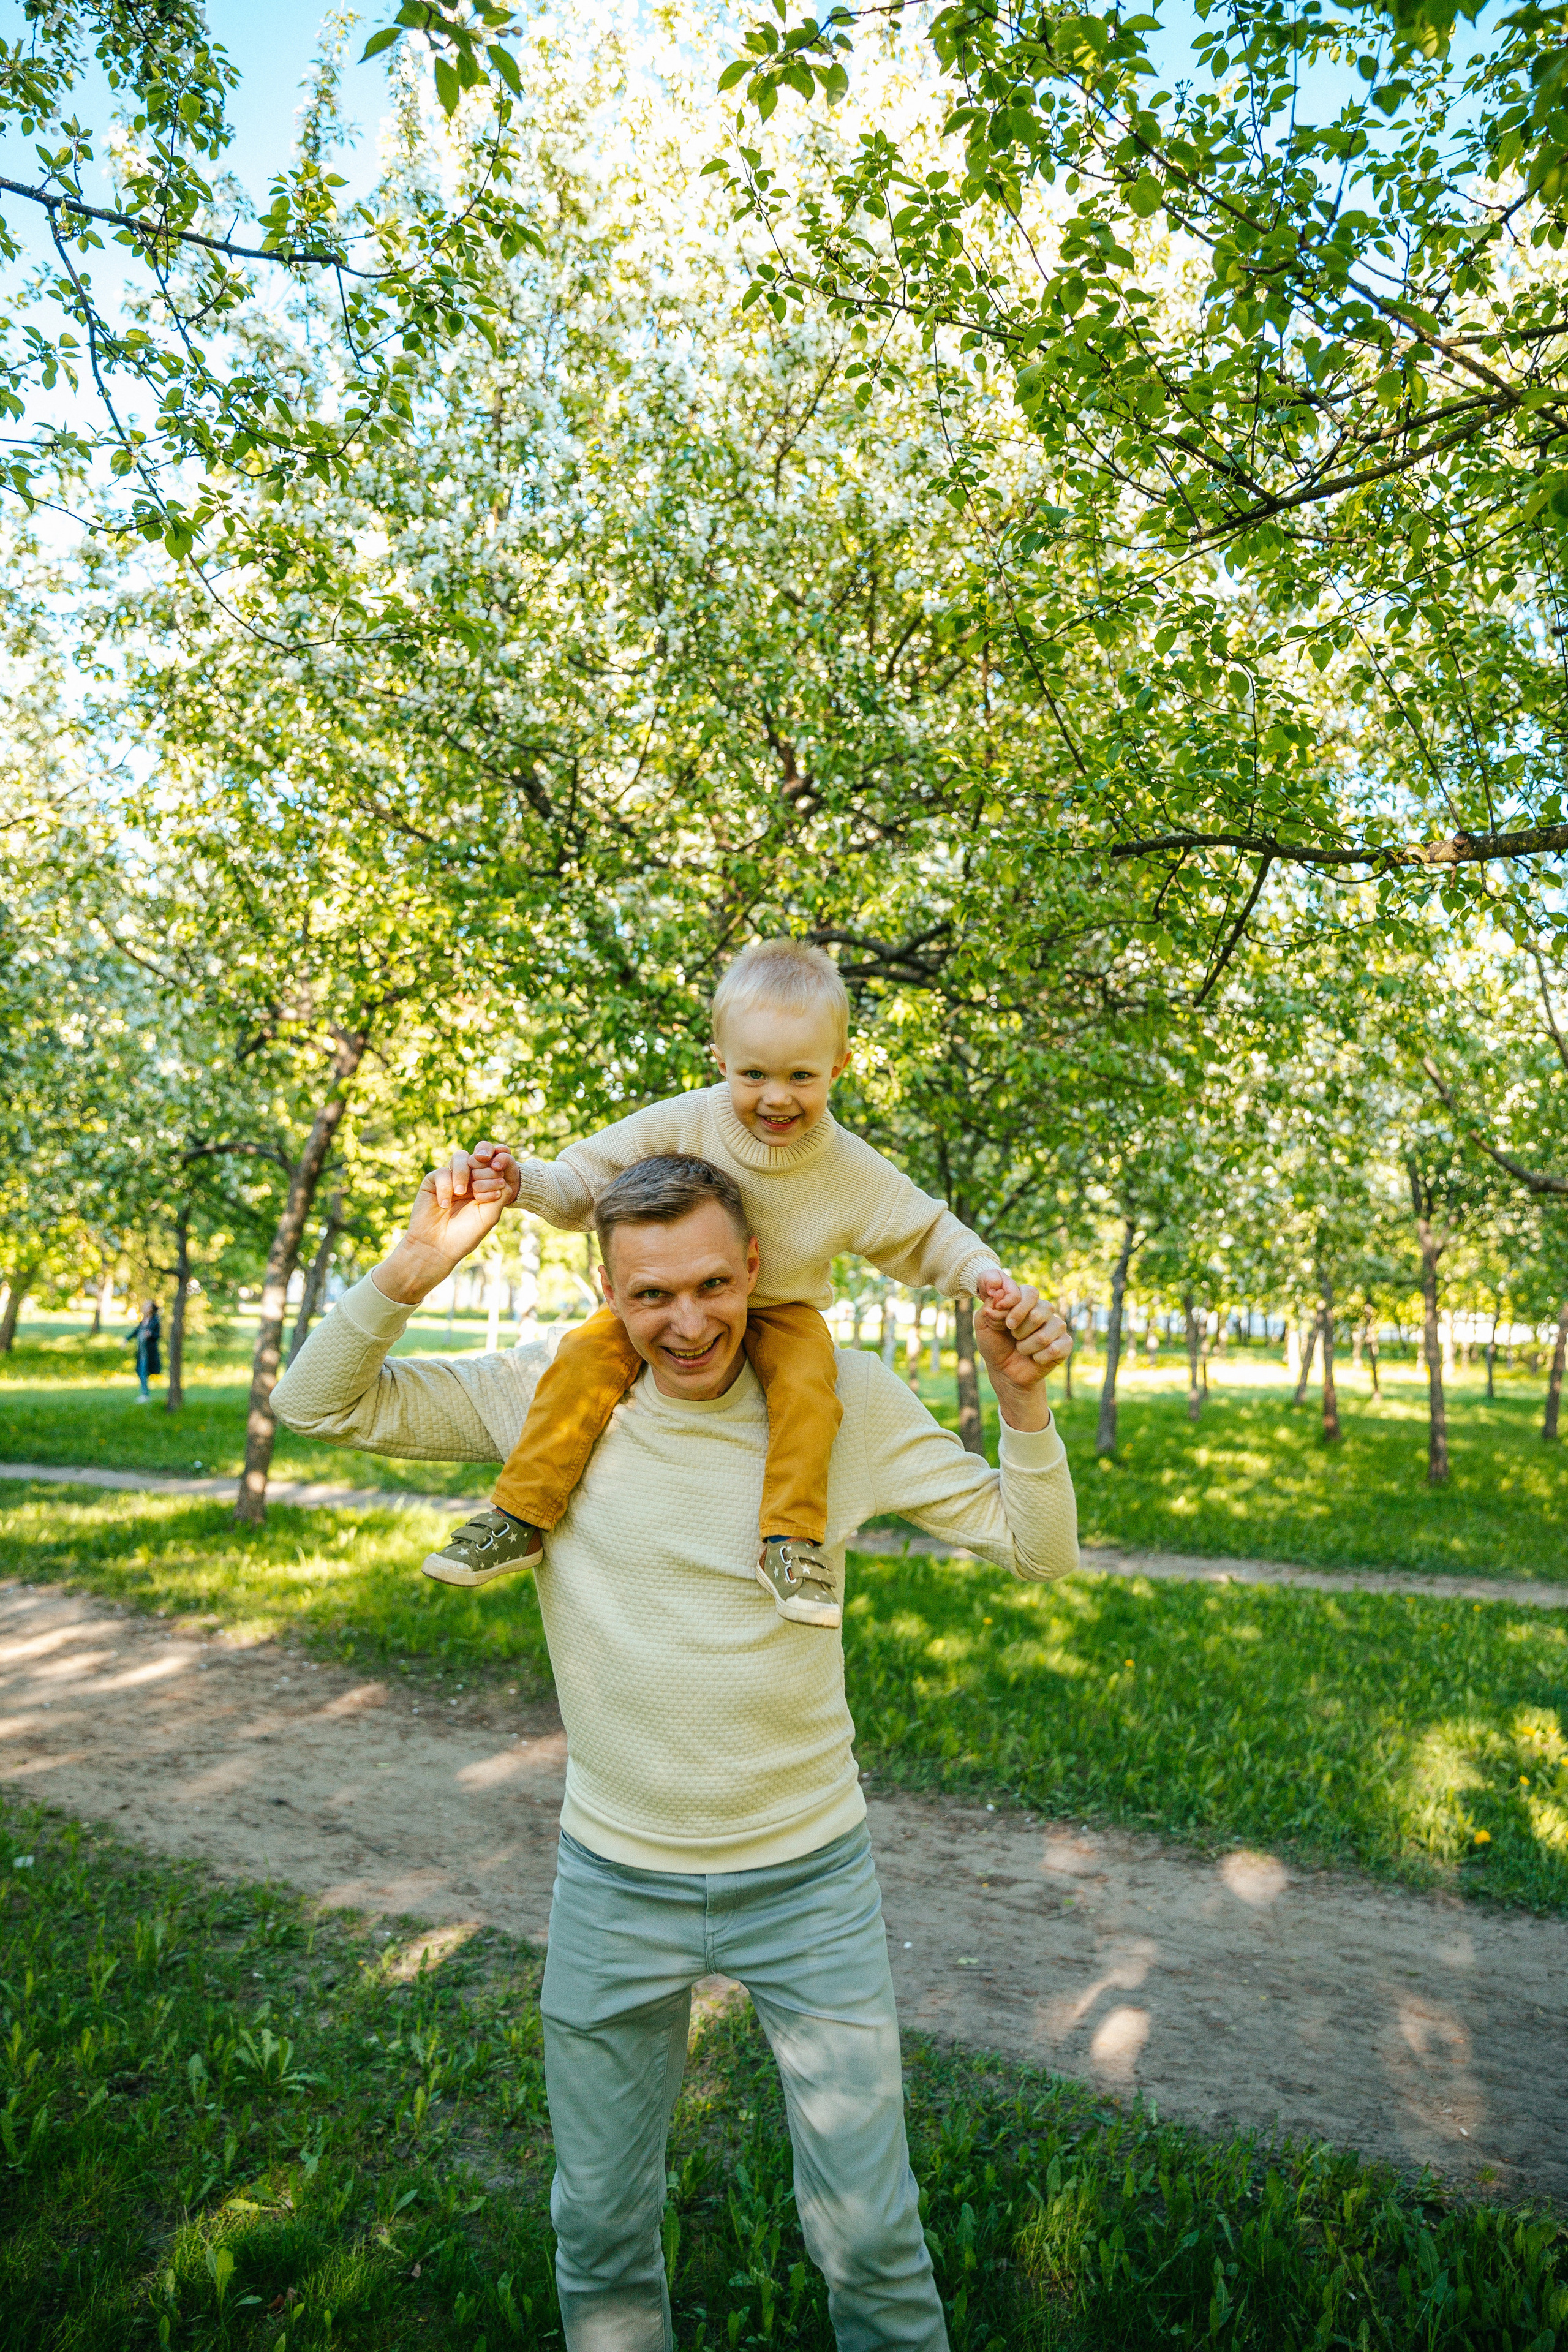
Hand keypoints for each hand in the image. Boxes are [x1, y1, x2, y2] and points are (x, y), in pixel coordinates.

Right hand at [374, 1141, 521, 1305]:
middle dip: (483, 1170)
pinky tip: (444, 1205)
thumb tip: (503, 1175)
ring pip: (461, 1157)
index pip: (495, 1165)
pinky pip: (442, 1172)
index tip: (497, 1187)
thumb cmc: (465, 1234)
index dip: (498, 1168)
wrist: (437, 1247)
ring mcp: (451, 1179)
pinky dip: (445, 1187)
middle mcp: (469, 1179)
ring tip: (461, 1193)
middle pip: (479, 1157)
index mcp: (486, 1186)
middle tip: (478, 1191)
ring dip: (464, 1173)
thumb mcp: (490, 1214)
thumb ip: (501, 1193)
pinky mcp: (433, 1181)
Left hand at [973, 1281, 1070, 1430]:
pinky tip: (1035, 1358)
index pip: (1030, 1293)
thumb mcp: (984, 1325)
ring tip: (1022, 1348)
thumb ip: (988, 1308)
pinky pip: (1055, 1349)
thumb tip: (998, 1295)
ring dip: (1026, 1347)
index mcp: (1026, 1300)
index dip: (1017, 1307)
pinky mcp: (1065, 1344)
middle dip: (1019, 1331)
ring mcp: (1056, 1326)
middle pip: (1038, 1314)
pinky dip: (1038, 1358)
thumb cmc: (995, 1344)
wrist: (1004, 1371)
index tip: (1005, 1323)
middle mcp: (1044, 1310)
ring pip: (1044, 1336)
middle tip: (1014, 1337)